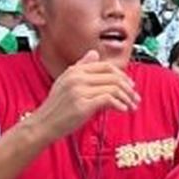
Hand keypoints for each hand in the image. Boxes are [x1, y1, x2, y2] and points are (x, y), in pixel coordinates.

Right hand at [21, 50, 139, 141]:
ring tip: (131, 106)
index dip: (122, 75)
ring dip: (126, 98)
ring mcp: (79, 90)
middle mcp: (77, 77)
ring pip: (113, 88)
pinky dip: (119, 105)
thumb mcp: (66, 82)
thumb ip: (81, 67)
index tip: (130, 85)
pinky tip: (123, 110)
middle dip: (128, 88)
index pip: (105, 66)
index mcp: (74, 71)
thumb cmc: (56, 107)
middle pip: (112, 76)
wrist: (43, 124)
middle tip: (135, 98)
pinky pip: (108, 99)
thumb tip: (94, 54)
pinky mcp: (82, 104)